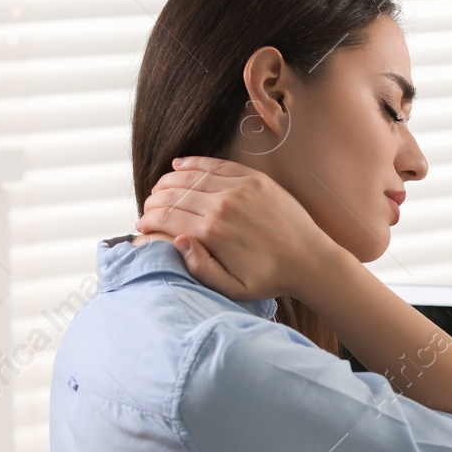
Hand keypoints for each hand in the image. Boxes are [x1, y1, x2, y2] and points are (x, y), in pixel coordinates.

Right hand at [135, 156, 338, 301]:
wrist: (310, 260)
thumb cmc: (269, 279)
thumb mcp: (233, 288)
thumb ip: (200, 269)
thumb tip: (178, 241)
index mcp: (212, 233)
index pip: (167, 217)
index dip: (148, 220)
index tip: (141, 226)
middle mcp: (222, 205)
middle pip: (174, 195)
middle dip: (153, 201)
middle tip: (148, 209)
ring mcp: (239, 188)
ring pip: (190, 177)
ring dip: (168, 181)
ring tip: (158, 190)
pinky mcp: (254, 179)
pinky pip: (215, 165)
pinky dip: (193, 163)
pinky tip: (178, 165)